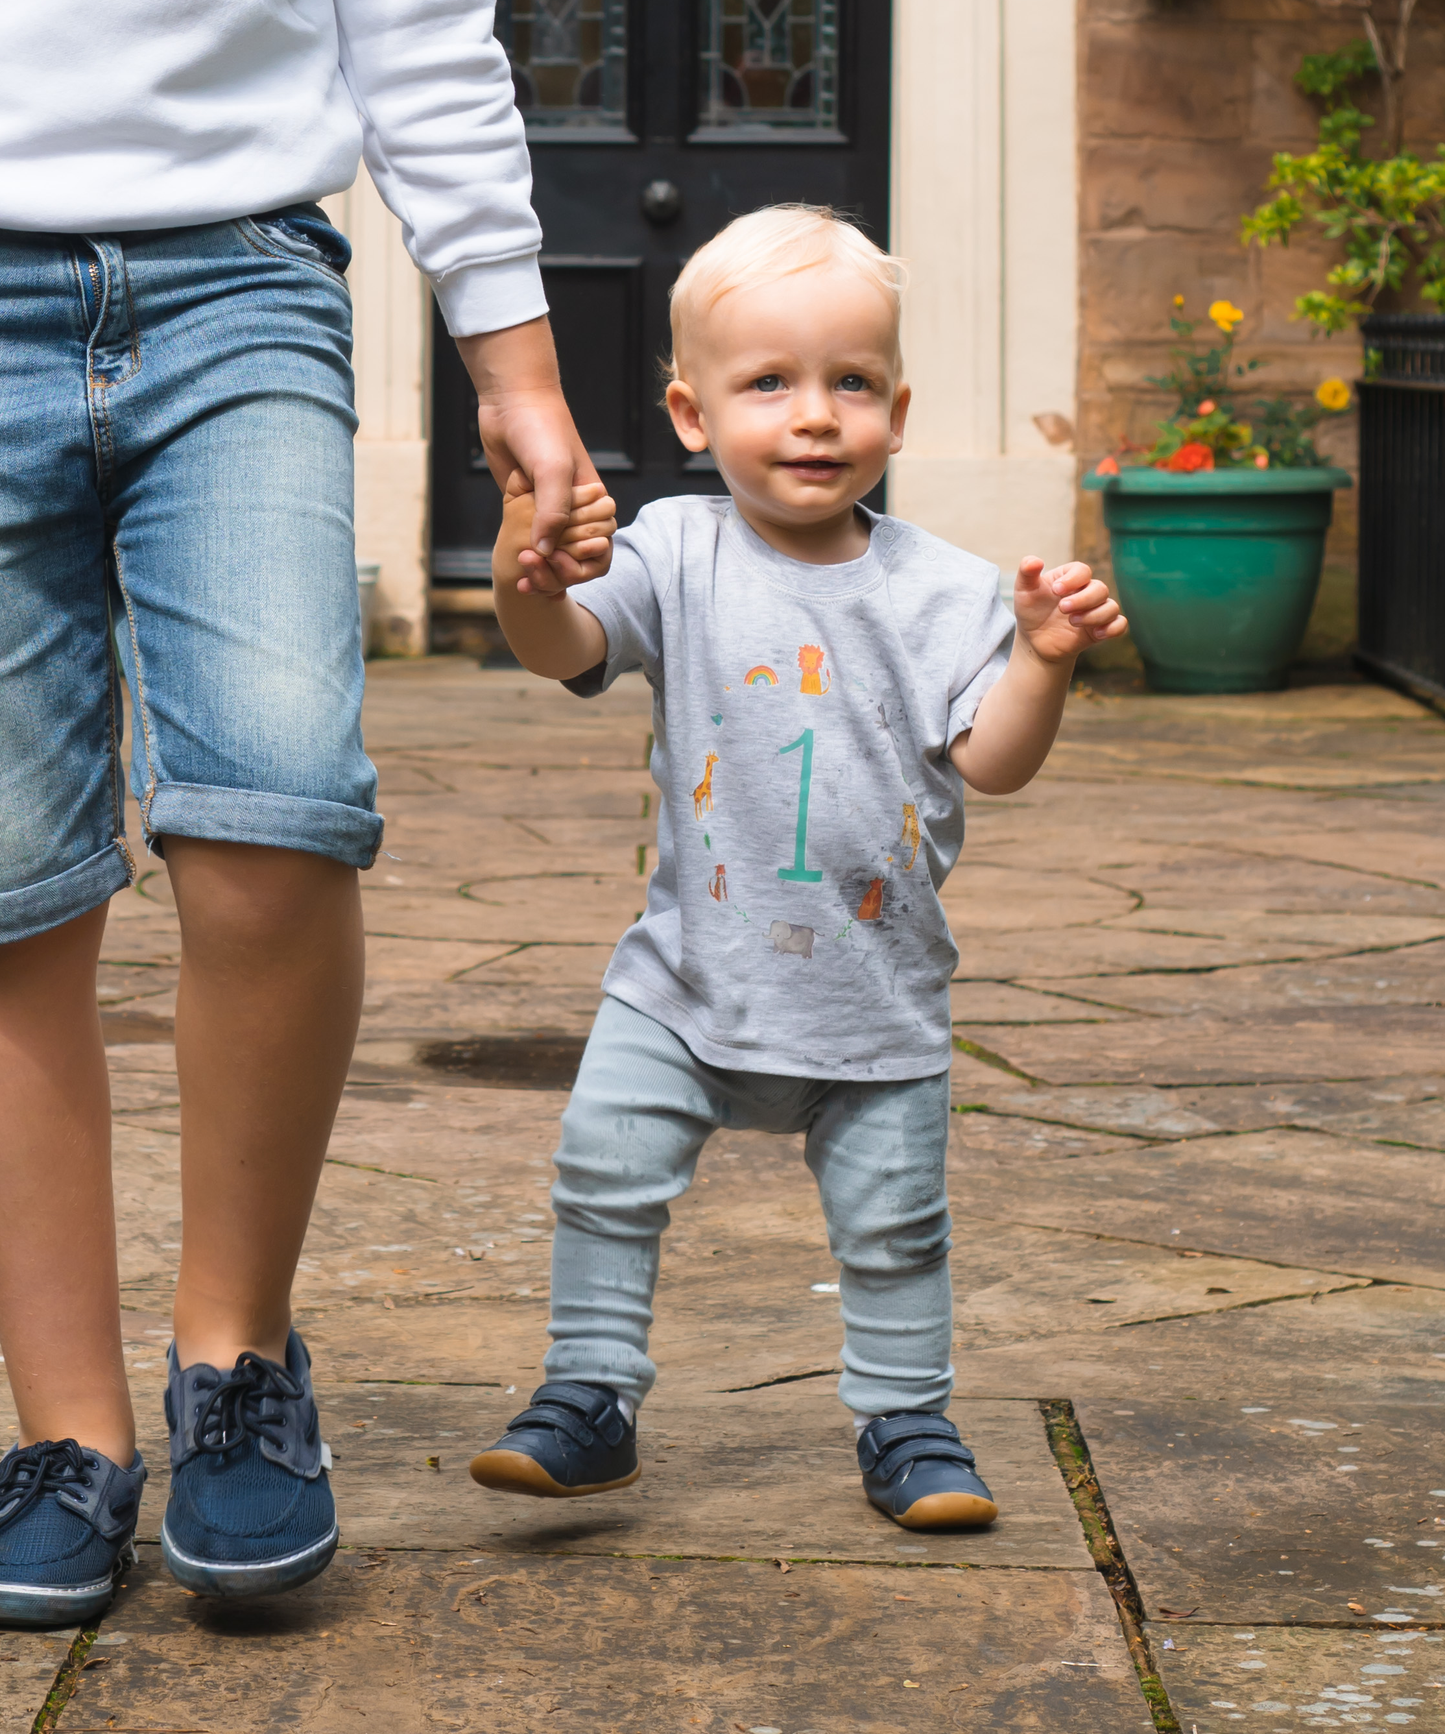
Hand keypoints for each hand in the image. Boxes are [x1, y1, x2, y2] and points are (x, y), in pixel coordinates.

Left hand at [455, 316, 613, 591]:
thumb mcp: (553, 471)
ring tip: (522, 566)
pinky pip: (529, 539)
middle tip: (532, 565)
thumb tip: (544, 553)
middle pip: (574, 559)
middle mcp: (573, 511)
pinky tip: (515, 559)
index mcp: (592, 504)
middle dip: (557, 571)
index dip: (583, 564)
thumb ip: (553, 513)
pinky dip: (525, 554)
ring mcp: (547, 510)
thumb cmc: (542, 430)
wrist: (512, 401)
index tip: (558, 560)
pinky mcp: (523, 506)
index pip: (599, 551)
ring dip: (540, 567)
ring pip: (550, 553)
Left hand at [1012, 557, 1126, 663]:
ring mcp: (1095, 610)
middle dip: (1083, 599)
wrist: (1035, 641)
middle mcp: (1087, 591)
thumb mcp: (1023, 591)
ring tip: (1072, 622)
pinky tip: (1095, 634)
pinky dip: (1112, 628)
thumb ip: (1026, 573)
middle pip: (1100, 588)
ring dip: (1094, 615)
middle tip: (1062, 608)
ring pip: (1111, 607)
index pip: (1083, 570)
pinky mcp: (1100, 629)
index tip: (1055, 591)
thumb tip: (1034, 561)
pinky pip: (1119, 625)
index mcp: (1071, 578)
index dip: (1073, 579)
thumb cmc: (1031, 611)